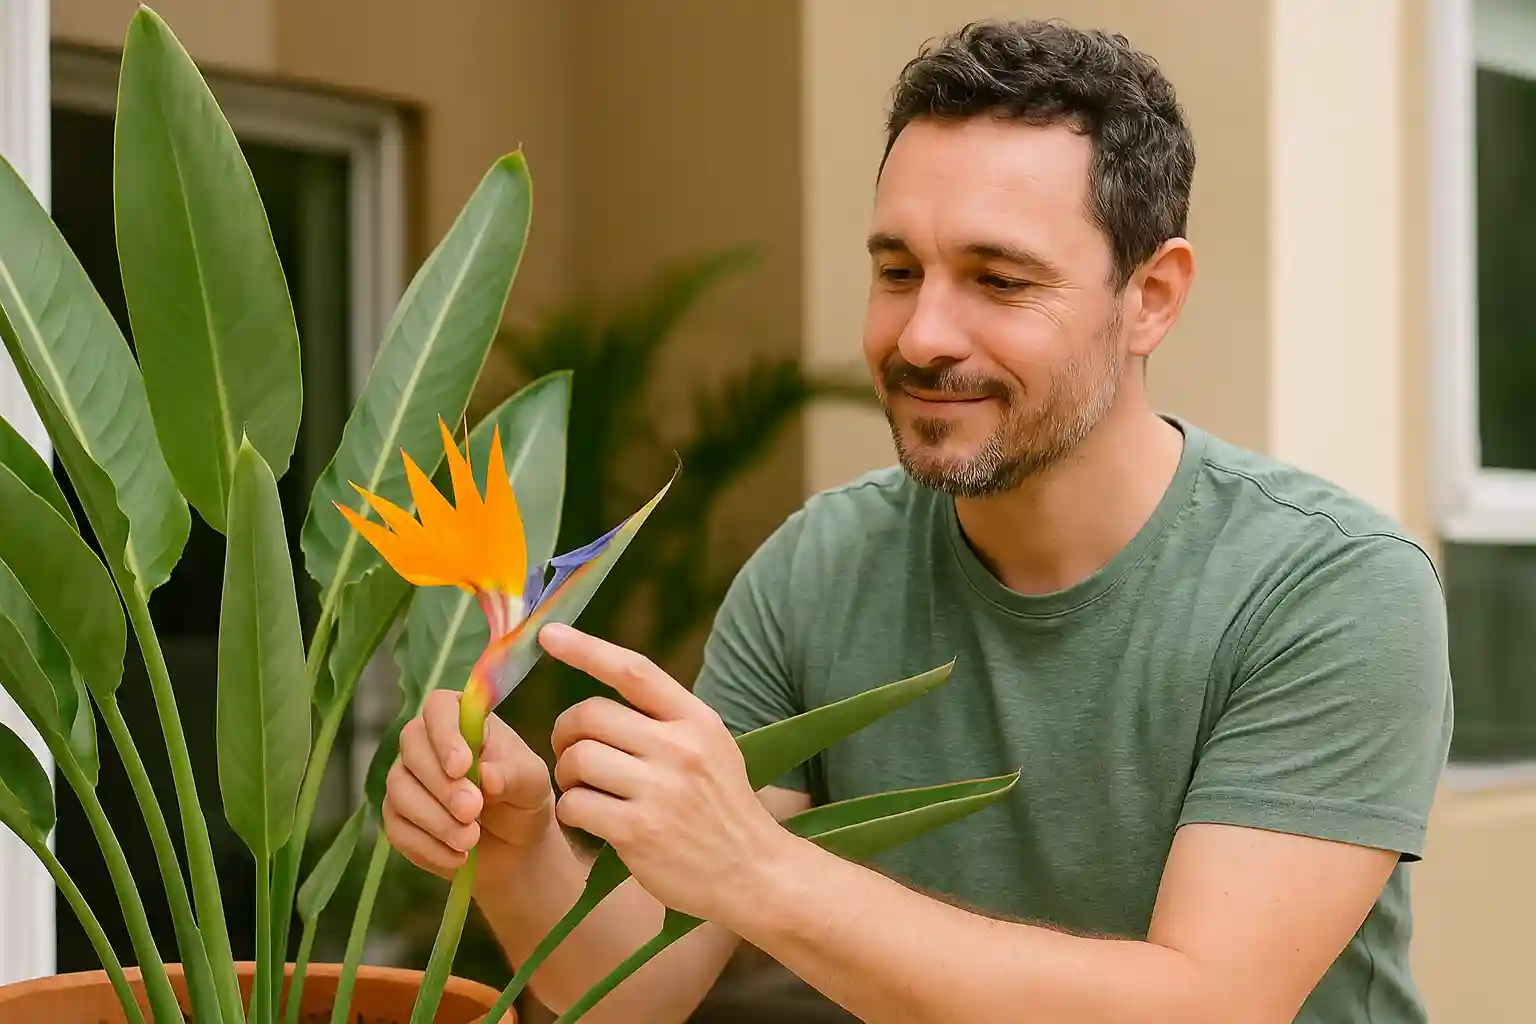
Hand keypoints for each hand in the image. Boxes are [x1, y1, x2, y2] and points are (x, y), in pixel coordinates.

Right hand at [382, 689, 557, 886]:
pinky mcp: (398, 818)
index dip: (444, 734)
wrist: (515, 846)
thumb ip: (512, 775)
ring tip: (471, 839)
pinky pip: (398, 829)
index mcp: (462, 719)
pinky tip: (459, 857)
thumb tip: (485, 775)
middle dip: (441, 784)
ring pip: (399, 789)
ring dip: (436, 819)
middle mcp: (427, 742)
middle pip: (411, 746)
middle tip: (473, 810)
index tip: (462, 766)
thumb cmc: (523, 798)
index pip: (439, 707)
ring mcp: (406, 779)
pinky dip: (429, 846)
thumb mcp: (532, 783)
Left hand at [541, 622, 787, 921]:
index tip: (548, 634)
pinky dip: (572, 811)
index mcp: (697, 720)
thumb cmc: (722, 808)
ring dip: (567, 775)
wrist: (753, 873)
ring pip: (577, 759)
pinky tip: (591, 820)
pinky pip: (575, 805)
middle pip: (590, 715)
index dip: (585, 648)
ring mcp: (660, 790)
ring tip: (585, 790)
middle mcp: (680, 748)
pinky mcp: (639, 832)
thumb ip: (667, 720)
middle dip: (565, 733)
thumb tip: (604, 692)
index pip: (633, 670)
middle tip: (570, 752)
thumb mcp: (712, 748)